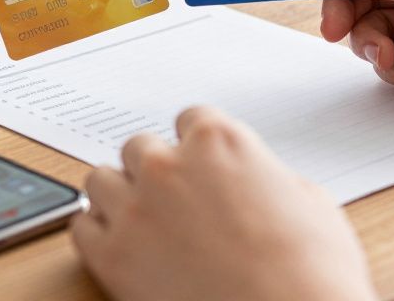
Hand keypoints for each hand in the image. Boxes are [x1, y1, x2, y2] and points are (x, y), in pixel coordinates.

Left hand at [72, 106, 376, 300]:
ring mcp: (135, 208)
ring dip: (120, 196)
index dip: (196, 146)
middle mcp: (170, 166)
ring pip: (101, 179)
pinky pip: (80, 226)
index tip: (199, 164)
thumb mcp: (311, 203)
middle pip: (140, 147)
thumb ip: (269, 177)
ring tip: (142, 223)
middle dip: (156, 171)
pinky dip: (98, 234)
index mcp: (220, 142)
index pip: (190, 119)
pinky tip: (122, 248)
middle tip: (174, 200)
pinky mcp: (111, 255)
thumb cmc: (312, 274)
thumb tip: (259, 183)